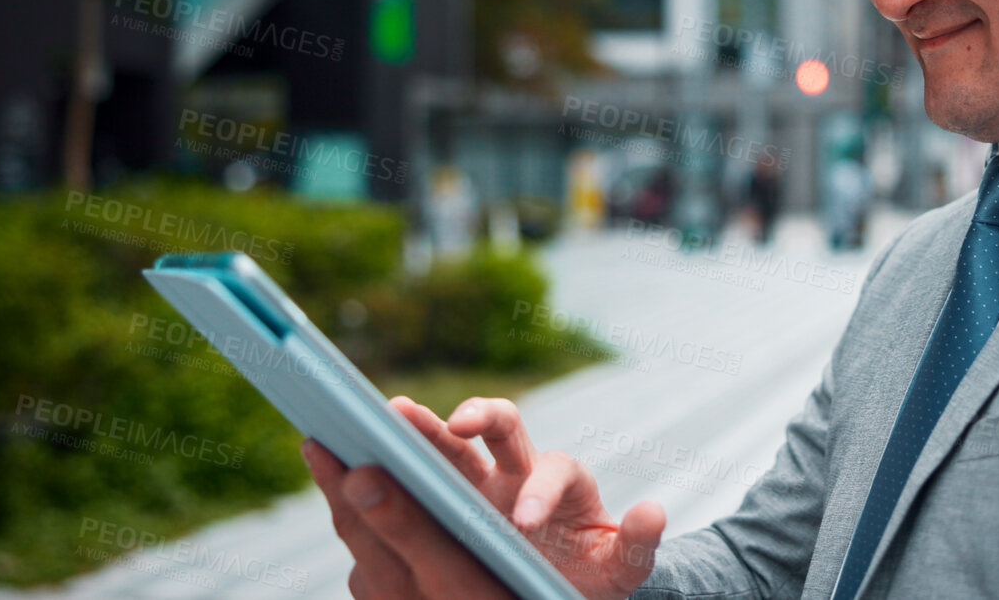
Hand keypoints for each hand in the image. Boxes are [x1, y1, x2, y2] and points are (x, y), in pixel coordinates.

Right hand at [304, 395, 665, 599]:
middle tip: (448, 424)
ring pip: (448, 442)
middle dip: (474, 418)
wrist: (558, 580)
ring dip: (421, 428)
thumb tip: (655, 513)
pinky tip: (343, 466)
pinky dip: (386, 467)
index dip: (539, 488)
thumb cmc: (588, 572)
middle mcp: (517, 471)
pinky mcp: (444, 499)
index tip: (524, 520)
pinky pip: (414, 473)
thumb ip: (636, 545)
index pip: (553, 468)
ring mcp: (476, 481)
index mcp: (562, 483)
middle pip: (500, 425)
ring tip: (385, 422)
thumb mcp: (618, 568)